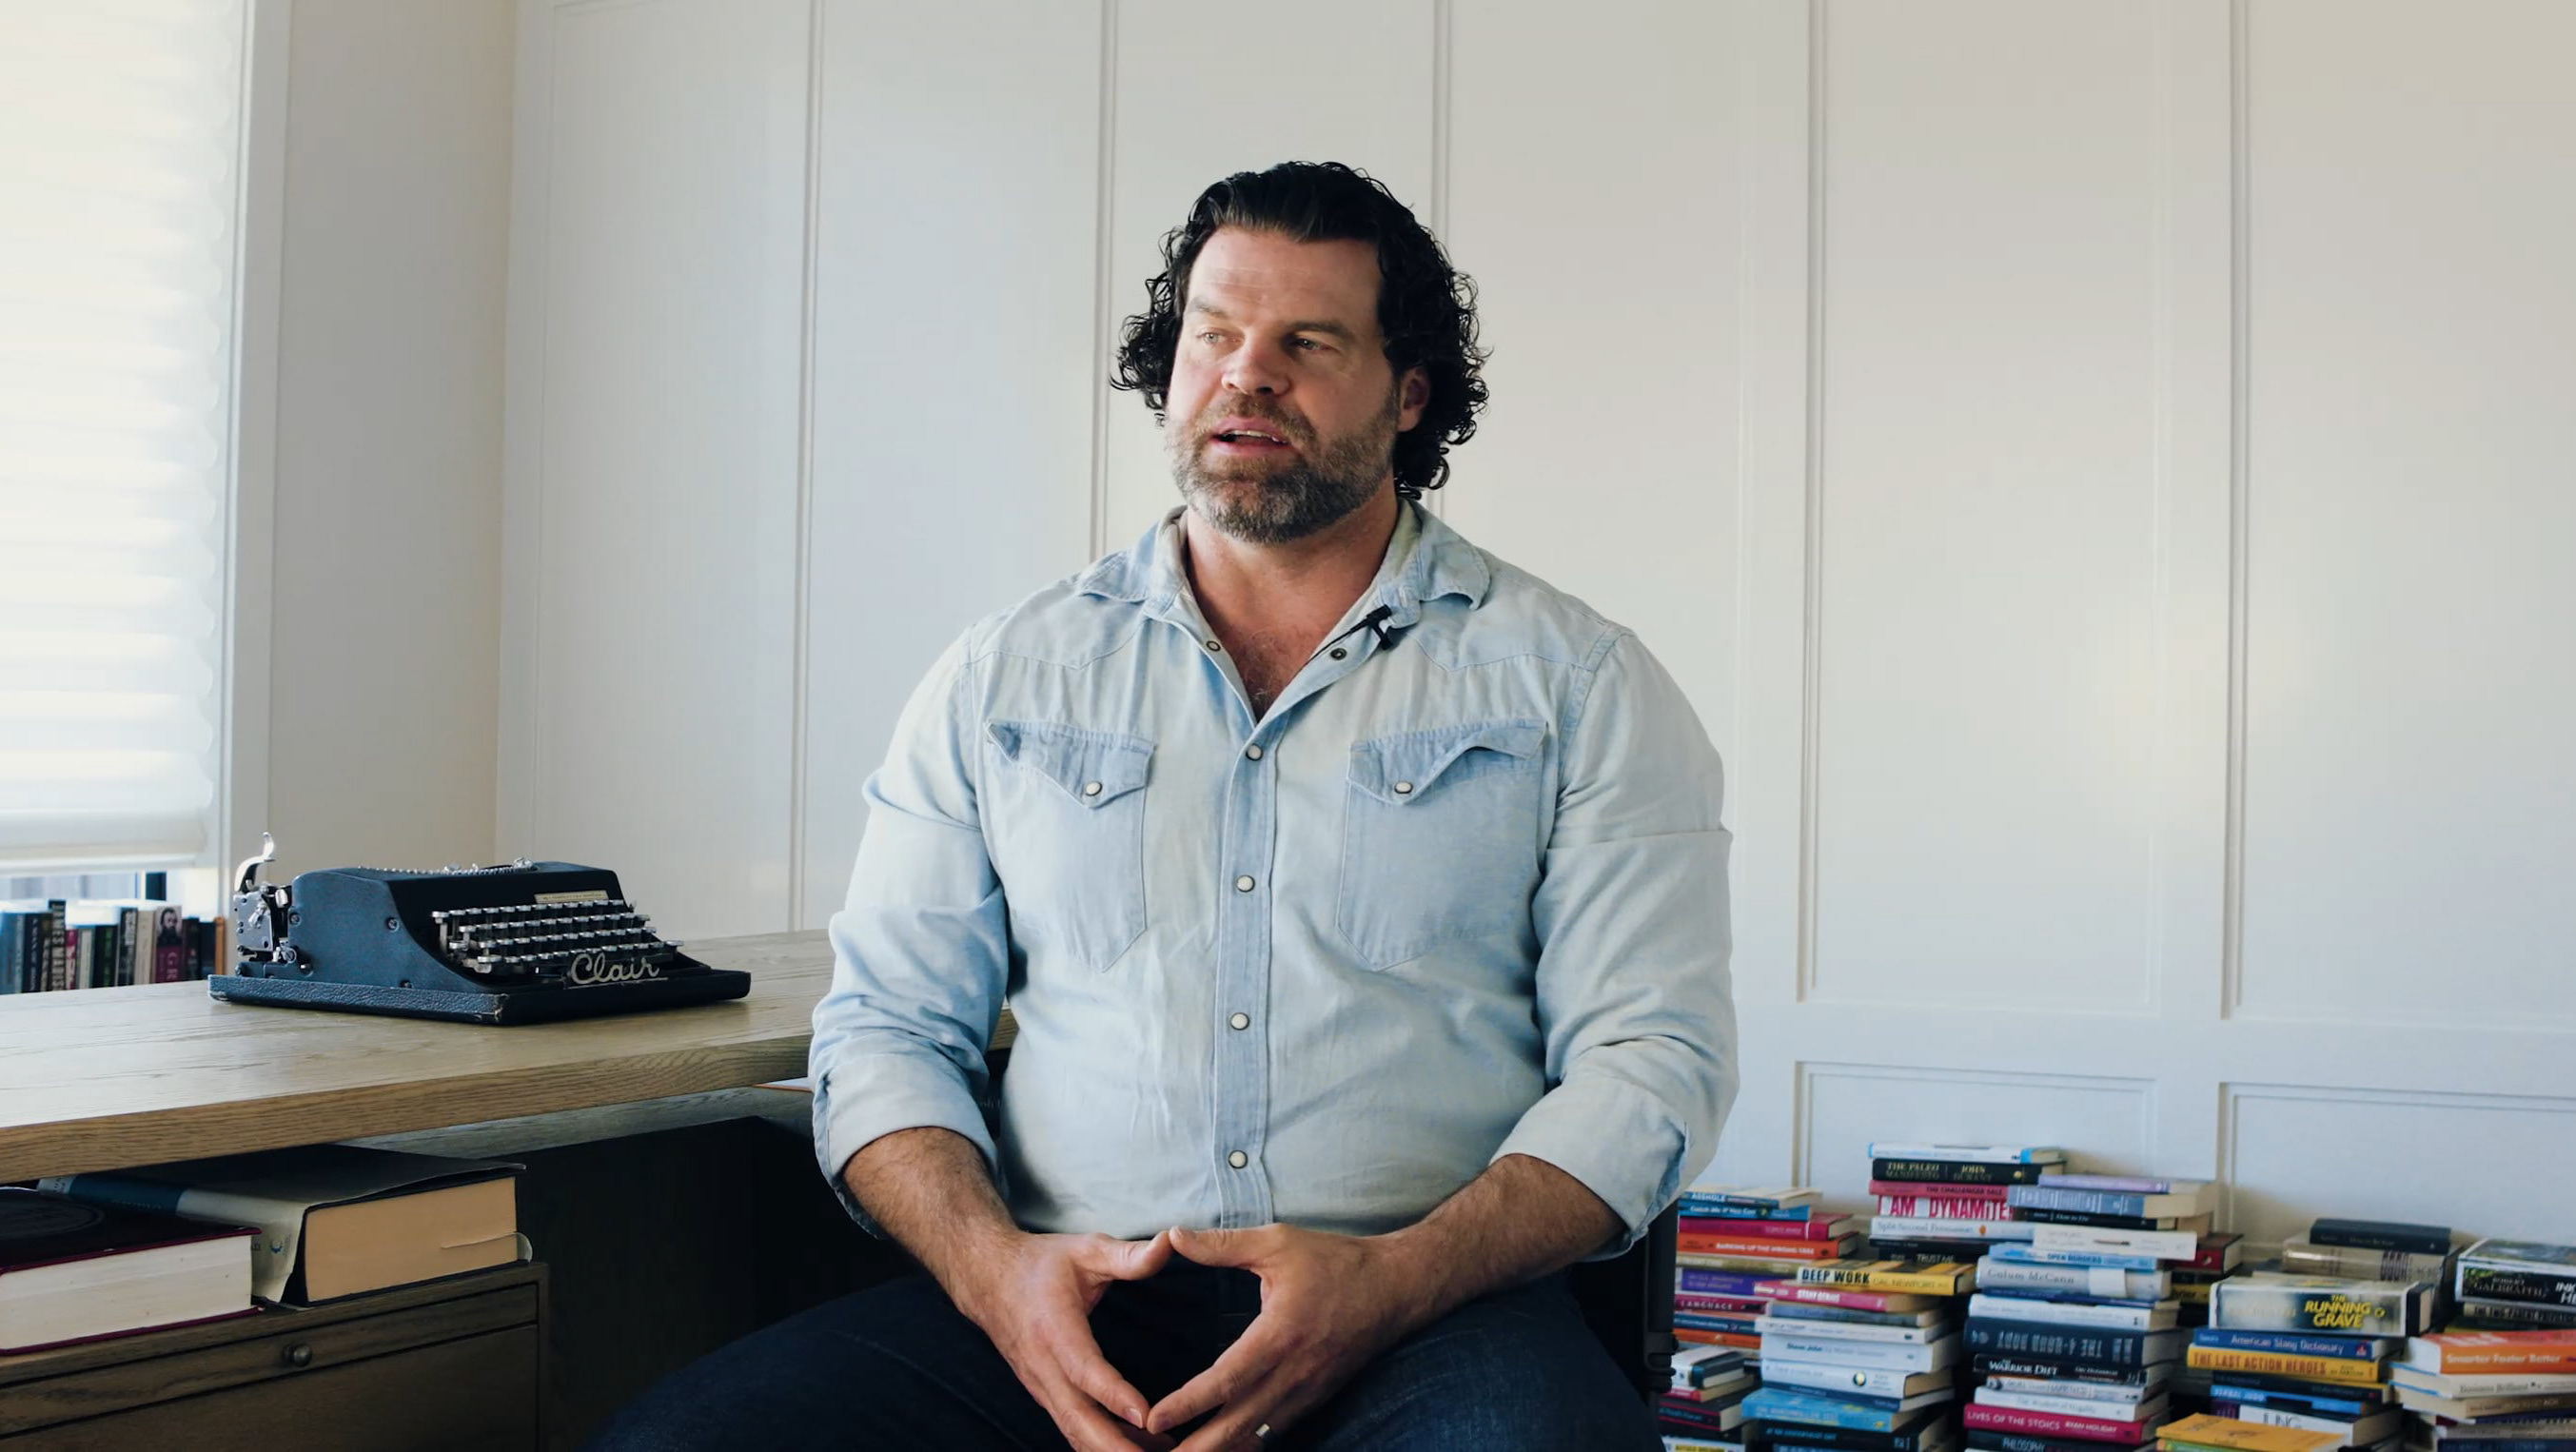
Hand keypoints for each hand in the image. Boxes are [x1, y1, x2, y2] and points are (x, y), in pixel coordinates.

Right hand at [951, 1228, 1177, 1451]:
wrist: (987, 1278)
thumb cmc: (1041, 1264)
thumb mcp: (1085, 1250)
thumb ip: (1128, 1255)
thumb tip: (1169, 1243)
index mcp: (1054, 1330)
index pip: (1085, 1370)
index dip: (1114, 1395)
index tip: (1146, 1415)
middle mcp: (1043, 1366)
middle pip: (1078, 1418)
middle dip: (1117, 1446)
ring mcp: (1041, 1386)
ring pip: (1075, 1431)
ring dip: (1114, 1450)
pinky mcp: (1045, 1395)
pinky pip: (1073, 1428)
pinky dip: (1102, 1443)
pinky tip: (1140, 1447)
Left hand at [1144, 1224, 1439, 1450]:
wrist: (1397, 1288)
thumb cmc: (1335, 1262)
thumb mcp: (1277, 1242)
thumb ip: (1222, 1244)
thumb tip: (1171, 1235)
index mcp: (1279, 1334)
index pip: (1225, 1379)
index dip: (1187, 1404)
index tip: (1154, 1419)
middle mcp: (1294, 1371)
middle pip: (1238, 1423)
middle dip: (1199, 1448)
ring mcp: (1308, 1389)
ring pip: (1257, 1433)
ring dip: (1222, 1448)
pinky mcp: (1317, 1396)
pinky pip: (1277, 1428)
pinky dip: (1249, 1441)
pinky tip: (1226, 1446)